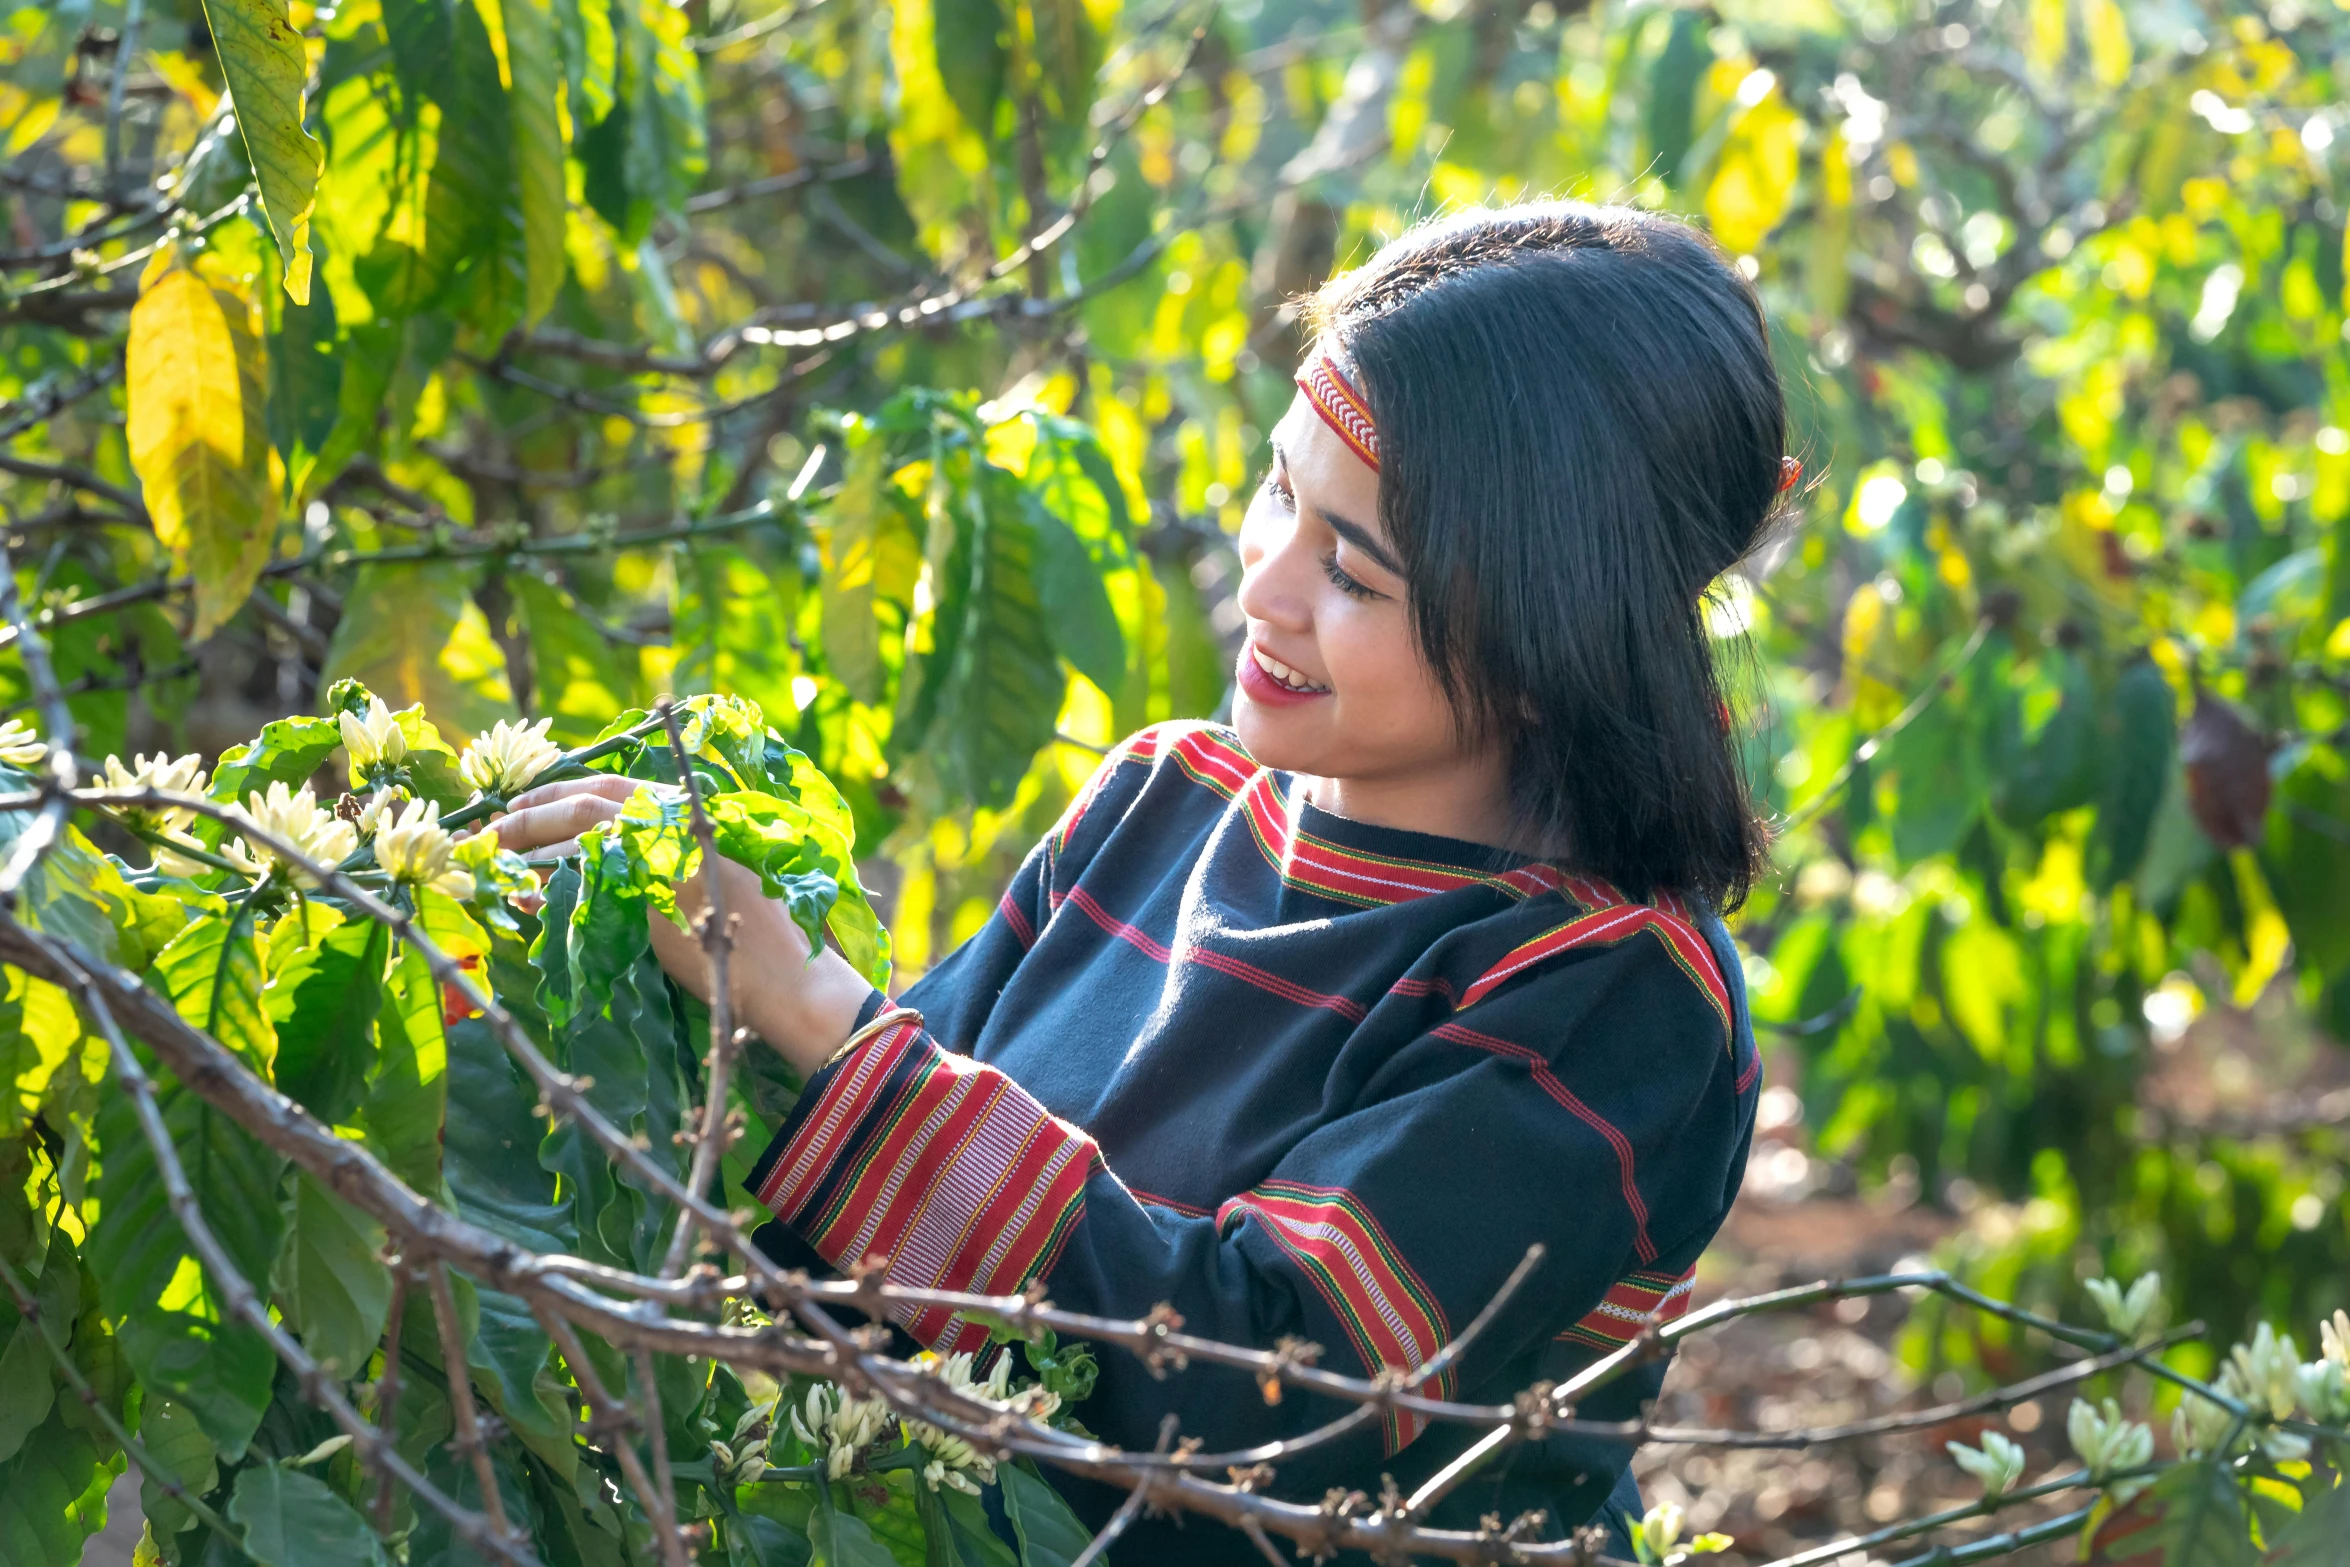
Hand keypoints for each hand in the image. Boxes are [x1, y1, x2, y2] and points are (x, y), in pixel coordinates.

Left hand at [490, 775, 872, 1075]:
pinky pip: (576, 894)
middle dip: (525, 818)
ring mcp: (656, 864)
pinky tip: (522, 901)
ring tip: (496, 864)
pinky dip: (542, 895)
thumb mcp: (711, 868)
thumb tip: (592, 847)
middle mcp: (670, 829)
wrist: (784, 974)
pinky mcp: (644, 906)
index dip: (555, 789)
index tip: (519, 801)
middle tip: (490, 830)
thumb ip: (658, 849)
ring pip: (571, 848)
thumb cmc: (757, 925)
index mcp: (685, 811)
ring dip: (526, 855)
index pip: (607, 784)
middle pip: (579, 809)